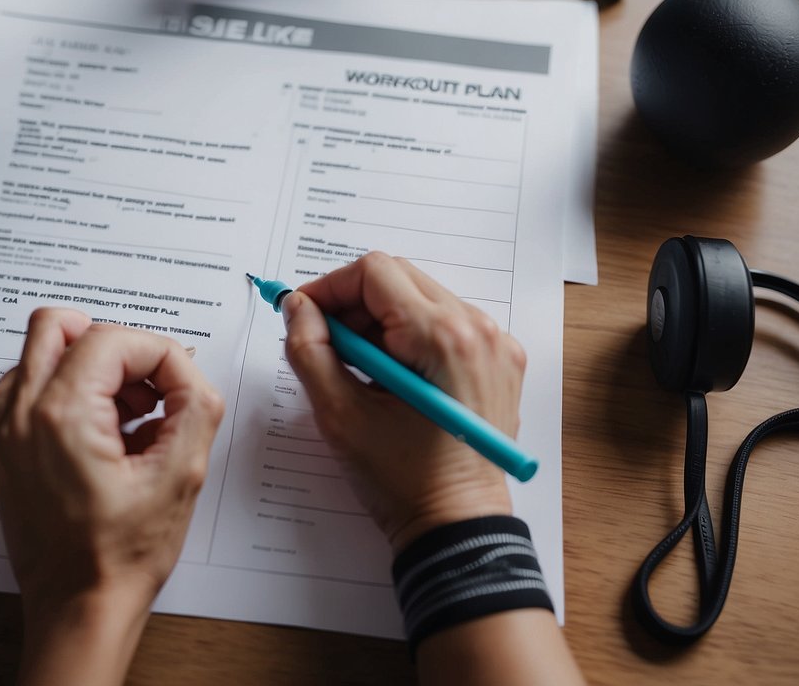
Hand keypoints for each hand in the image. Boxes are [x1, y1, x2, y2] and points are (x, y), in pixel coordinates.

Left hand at [0, 308, 222, 683]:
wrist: (78, 607)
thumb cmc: (117, 557)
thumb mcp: (180, 476)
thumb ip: (196, 406)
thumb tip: (190, 374)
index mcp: (60, 416)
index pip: (114, 338)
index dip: (160, 355)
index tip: (179, 387)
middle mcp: (19, 415)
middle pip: (59, 325)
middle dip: (115, 345)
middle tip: (146, 385)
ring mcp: (2, 431)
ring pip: (39, 353)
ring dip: (88, 366)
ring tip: (127, 414)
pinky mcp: (0, 448)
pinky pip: (26, 388)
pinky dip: (65, 391)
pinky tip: (100, 432)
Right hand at [282, 252, 524, 551]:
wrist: (458, 526)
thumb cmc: (403, 481)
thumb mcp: (340, 414)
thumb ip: (310, 350)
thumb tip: (297, 307)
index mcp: (443, 337)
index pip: (375, 272)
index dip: (329, 287)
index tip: (302, 314)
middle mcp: (479, 329)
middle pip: (400, 278)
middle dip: (353, 303)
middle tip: (326, 342)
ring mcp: (496, 344)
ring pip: (422, 297)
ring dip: (381, 320)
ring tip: (359, 367)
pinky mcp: (500, 361)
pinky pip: (446, 322)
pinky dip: (411, 336)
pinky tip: (392, 376)